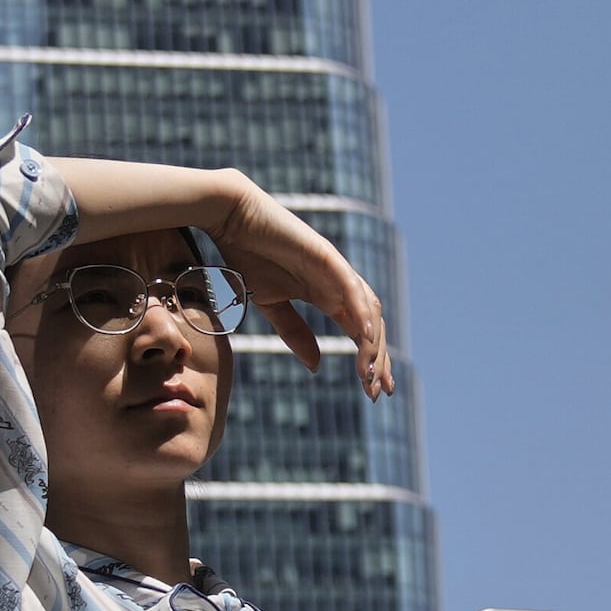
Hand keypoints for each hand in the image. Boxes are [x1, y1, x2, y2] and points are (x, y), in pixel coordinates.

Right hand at [202, 174, 391, 397]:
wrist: (230, 217)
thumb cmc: (248, 256)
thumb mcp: (272, 305)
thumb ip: (295, 333)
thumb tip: (317, 366)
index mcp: (327, 296)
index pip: (359, 333)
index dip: (370, 362)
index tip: (373, 393)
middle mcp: (338, 284)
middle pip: (371, 326)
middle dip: (379, 360)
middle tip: (380, 392)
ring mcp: (334, 268)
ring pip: (367, 309)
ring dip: (373, 344)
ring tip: (372, 374)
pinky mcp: (325, 255)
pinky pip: (350, 286)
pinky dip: (361, 312)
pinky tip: (366, 338)